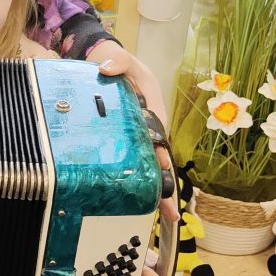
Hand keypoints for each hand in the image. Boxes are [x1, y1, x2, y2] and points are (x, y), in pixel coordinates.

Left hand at [87, 41, 177, 222]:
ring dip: (153, 192)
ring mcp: (137, 140)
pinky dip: (135, 186)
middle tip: (169, 210)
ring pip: (147, 168)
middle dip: (164, 185)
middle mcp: (150, 129)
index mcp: (154, 111)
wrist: (105, 69)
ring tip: (160, 217)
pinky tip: (134, 206)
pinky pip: (132, 167)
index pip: (159, 135)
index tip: (162, 167)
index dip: (161, 153)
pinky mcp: (125, 146)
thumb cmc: (120, 66)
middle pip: (158, 159)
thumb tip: (107, 68)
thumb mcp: (122, 59)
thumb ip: (118, 61)